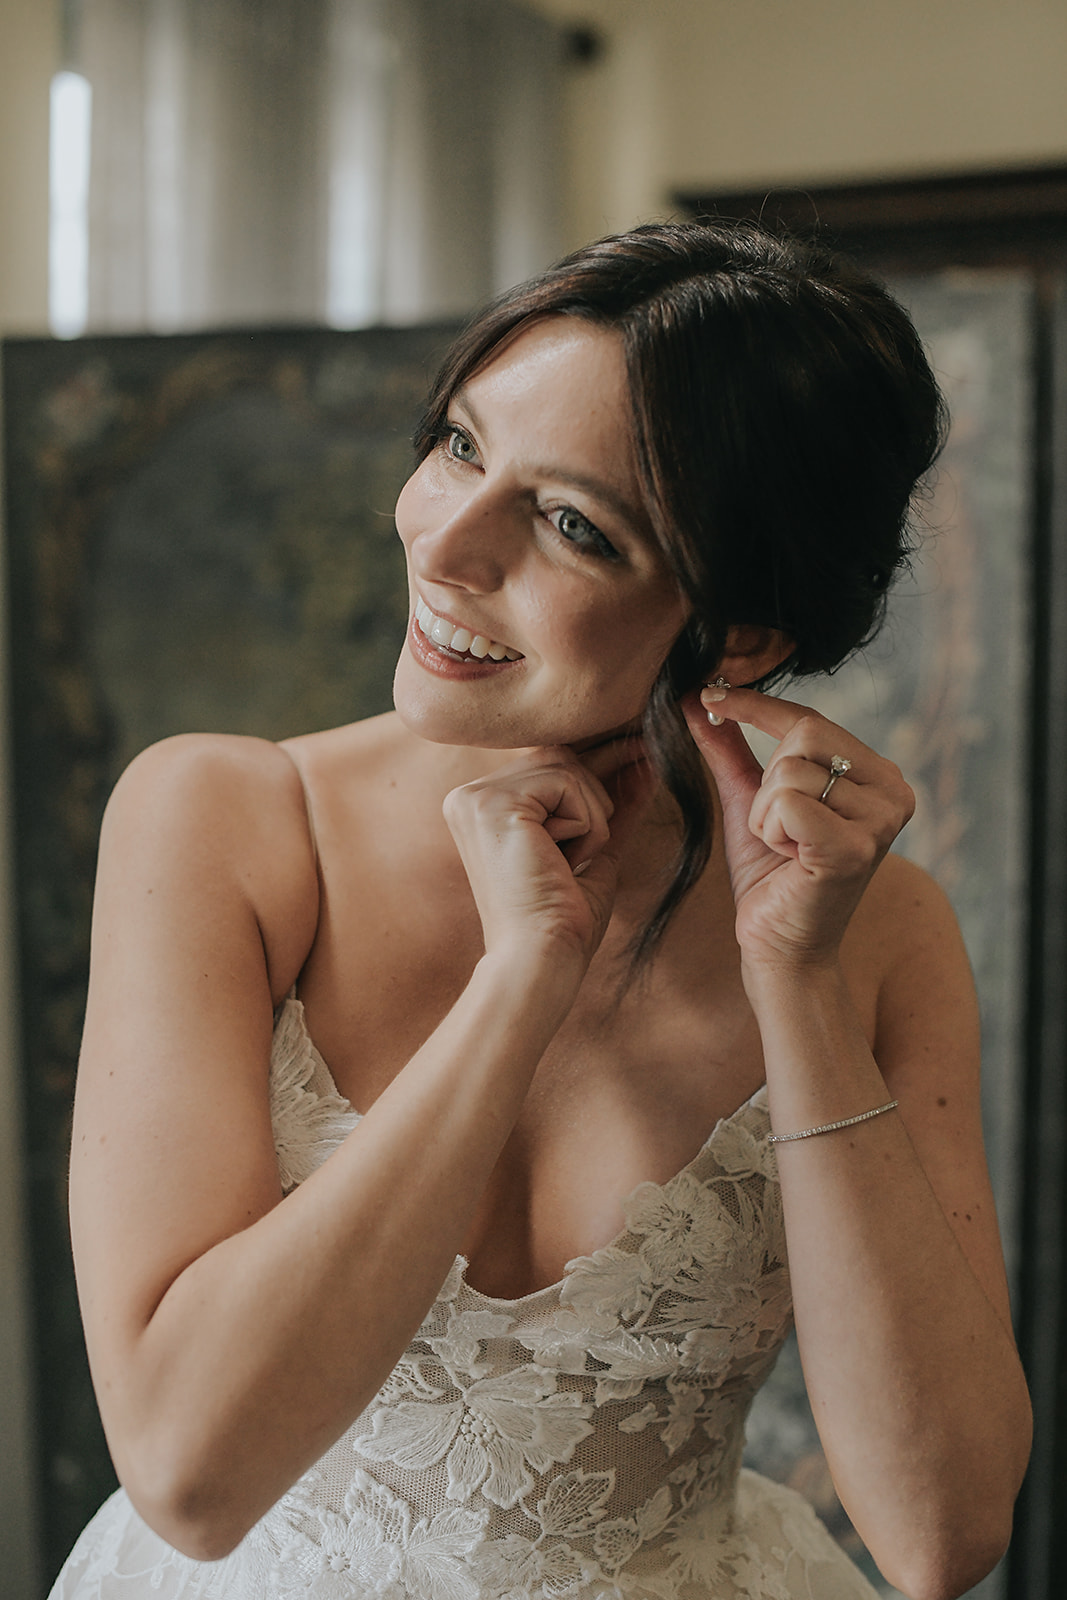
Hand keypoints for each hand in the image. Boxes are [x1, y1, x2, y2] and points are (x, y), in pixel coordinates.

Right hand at [443, 737, 652, 968]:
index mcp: (481, 809)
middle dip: (596, 795)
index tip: (638, 758)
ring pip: (567, 767)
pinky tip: (560, 860)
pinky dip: (584, 824)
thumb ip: (612, 805)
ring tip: (566, 864)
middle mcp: (468, 797)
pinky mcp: (492, 804)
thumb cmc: (563, 919)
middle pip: (558, 755)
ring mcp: (475, 798)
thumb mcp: (592, 849)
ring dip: (591, 819)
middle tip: (587, 847)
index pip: (548, 765)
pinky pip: (567, 782)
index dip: (595, 771)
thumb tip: (643, 762)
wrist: (540, 958)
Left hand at [682, 687, 913, 971]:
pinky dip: (769, 831)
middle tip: (776, 828)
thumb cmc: (771, 877)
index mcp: (880, 776)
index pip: (811, 719)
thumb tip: (698, 699)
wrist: (778, 947)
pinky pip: (787, 803)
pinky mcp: (855, 848)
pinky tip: (789, 861)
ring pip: (789, 772)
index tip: (708, 692)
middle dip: (767, 782)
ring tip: (786, 850)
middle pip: (803, 735)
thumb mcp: (750, 802)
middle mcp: (894, 793)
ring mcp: (881, 822)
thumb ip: (731, 750)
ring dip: (765, 815)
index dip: (756, 703)